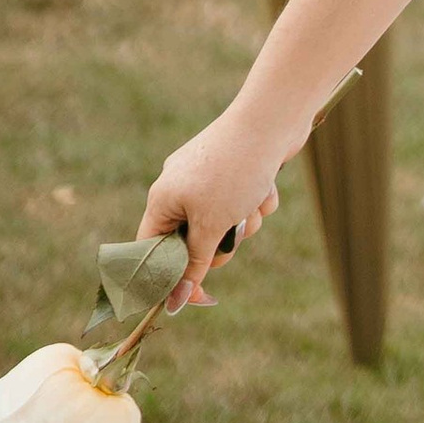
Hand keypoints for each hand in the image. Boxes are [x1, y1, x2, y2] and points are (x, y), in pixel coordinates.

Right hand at [138, 100, 295, 309]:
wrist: (273, 119)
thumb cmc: (235, 172)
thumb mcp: (211, 226)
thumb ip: (193, 265)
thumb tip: (174, 303)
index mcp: (162, 199)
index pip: (151, 250)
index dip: (167, 276)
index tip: (188, 297)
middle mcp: (181, 186)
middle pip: (193, 241)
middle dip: (218, 245)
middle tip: (230, 235)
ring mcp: (209, 176)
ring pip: (224, 224)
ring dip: (244, 223)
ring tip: (253, 203)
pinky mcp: (236, 170)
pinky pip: (243, 203)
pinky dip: (257, 201)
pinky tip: (267, 185)